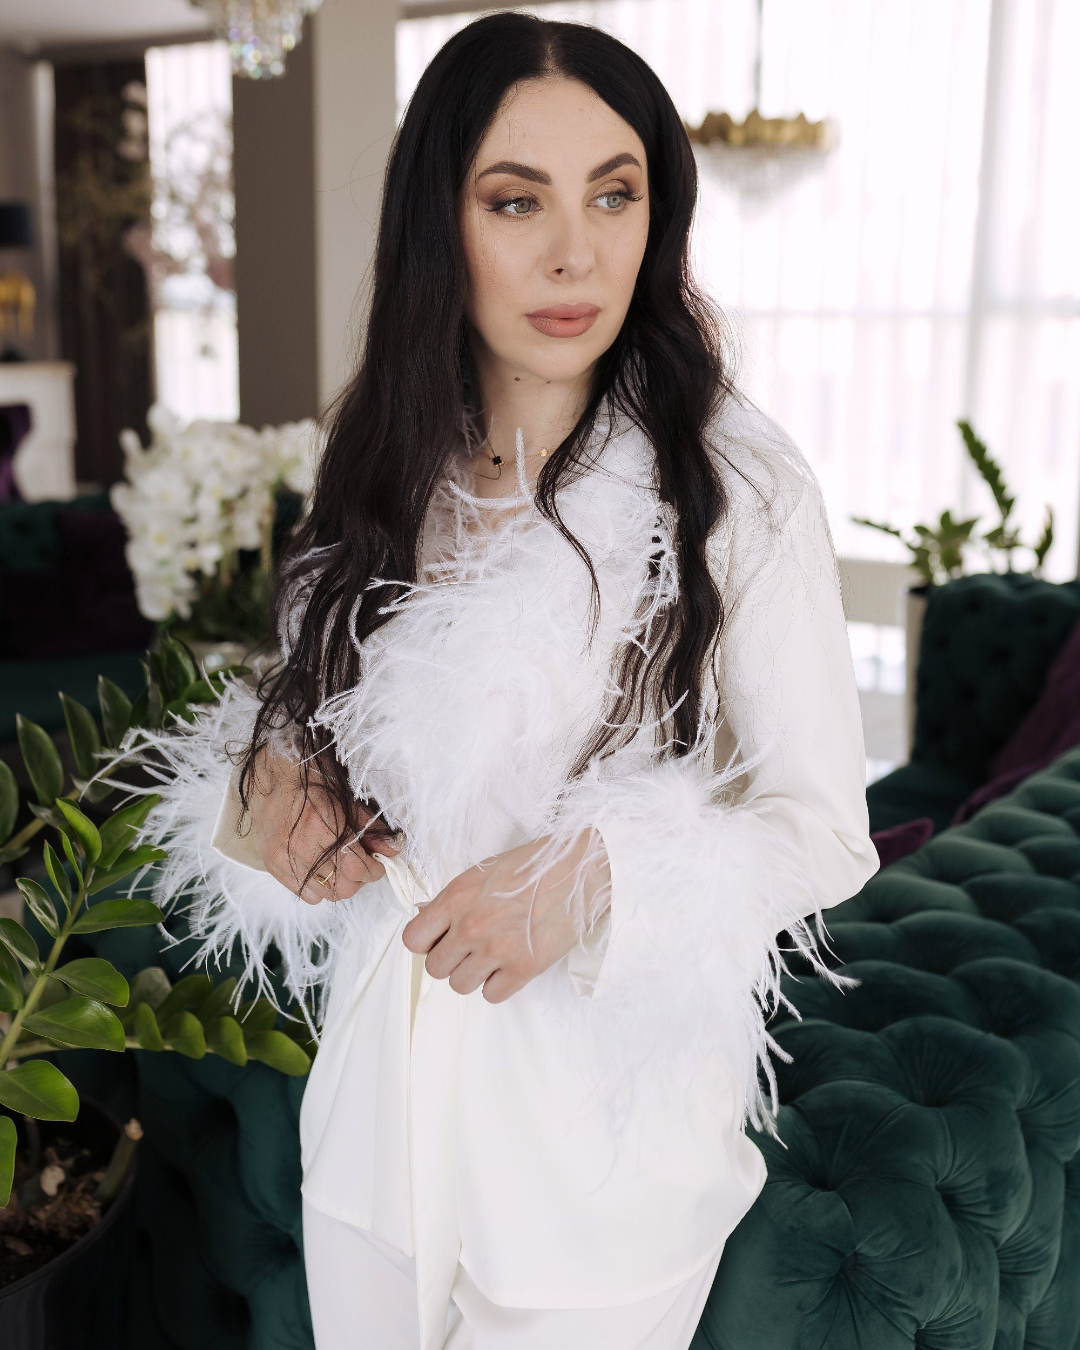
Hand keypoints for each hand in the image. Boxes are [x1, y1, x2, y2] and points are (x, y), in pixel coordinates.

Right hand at [247, 748, 396, 904]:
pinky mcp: (275, 867)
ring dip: (341, 885)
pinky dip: (319, 888)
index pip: (357, 868)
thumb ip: (371, 828)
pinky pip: (306, 895)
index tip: (378, 863)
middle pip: (343, 887)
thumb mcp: (347, 801)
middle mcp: (301, 847)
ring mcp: (285, 859)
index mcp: (322, 827)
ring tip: (342, 867)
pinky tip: (322, 869)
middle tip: (361, 864)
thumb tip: (393, 849)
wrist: (274, 781)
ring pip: (326, 895)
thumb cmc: (313, 786)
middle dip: (360, 879)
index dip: (374, 870)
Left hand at [401, 831, 610, 1002]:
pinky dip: (499, 984)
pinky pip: (492, 996)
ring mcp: (497, 950)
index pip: (413, 940)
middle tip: (473, 947)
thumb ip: (451, 900)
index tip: (440, 939)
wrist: (580, 870)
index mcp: (456, 899)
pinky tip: (511, 964)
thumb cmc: (532, 866)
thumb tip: (423, 916)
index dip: (426, 942)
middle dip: (451, 959)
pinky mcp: (524, 968)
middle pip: (435, 968)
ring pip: (460, 985)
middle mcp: (471, 926)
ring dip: (474, 974)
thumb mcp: (481, 873)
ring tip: (494, 955)